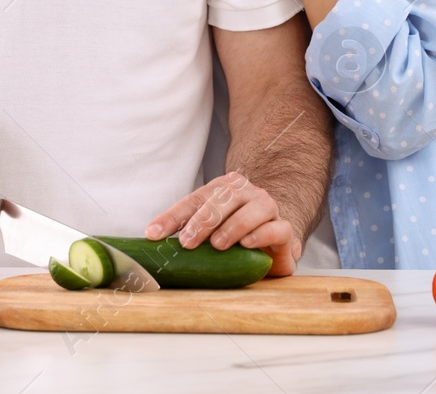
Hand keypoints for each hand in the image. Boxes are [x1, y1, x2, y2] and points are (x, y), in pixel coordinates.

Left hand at [145, 171, 301, 276]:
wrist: (274, 241)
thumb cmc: (235, 235)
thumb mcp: (207, 231)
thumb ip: (185, 229)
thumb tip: (150, 238)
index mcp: (223, 189)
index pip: (194, 199)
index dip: (173, 216)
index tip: (153, 234)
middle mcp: (246, 193)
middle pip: (225, 198)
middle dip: (203, 220)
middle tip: (188, 241)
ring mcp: (268, 209)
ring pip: (253, 209)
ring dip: (233, 226)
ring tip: (218, 244)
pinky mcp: (285, 230)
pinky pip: (278, 228)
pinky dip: (262, 234)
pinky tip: (247, 243)